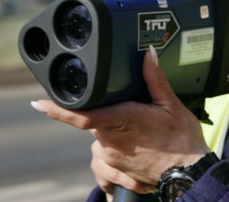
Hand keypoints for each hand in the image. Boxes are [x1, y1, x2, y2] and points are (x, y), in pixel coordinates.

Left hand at [31, 46, 210, 193]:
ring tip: (141, 135)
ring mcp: (112, 159)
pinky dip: (116, 154)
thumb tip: (147, 54)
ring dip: (113, 135)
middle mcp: (111, 141)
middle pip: (95, 122)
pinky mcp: (116, 172)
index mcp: (122, 120)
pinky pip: (106, 160)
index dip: (57, 109)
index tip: (38, 103)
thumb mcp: (172, 105)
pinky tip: (136, 153)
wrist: (190, 174)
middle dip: (107, 114)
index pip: (81, 115)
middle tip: (135, 114)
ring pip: (100, 140)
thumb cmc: (182, 141)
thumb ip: (155, 79)